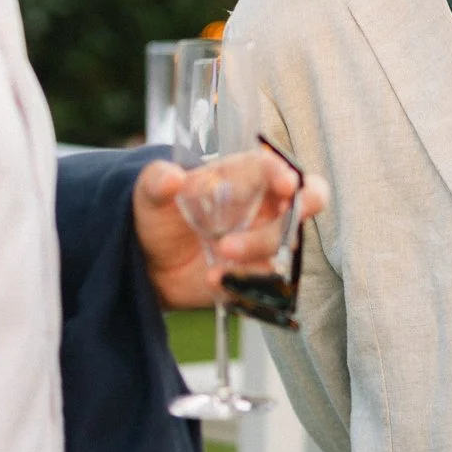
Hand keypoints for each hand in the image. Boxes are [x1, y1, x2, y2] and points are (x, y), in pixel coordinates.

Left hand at [134, 150, 329, 310]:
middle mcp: (262, 208)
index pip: (273, 168)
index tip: (287, 185)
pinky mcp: (256, 275)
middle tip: (279, 227)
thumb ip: (157, 181)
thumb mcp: (149, 193)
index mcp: (241, 177)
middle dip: (296, 216)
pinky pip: (267, 282)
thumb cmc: (159, 215)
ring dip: (258, 251)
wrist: (149, 262)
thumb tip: (171, 177)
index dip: (285, 174)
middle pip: (302, 205)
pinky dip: (246, 282)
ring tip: (219, 254)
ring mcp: (262, 243)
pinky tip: (214, 279)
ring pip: (285, 247)